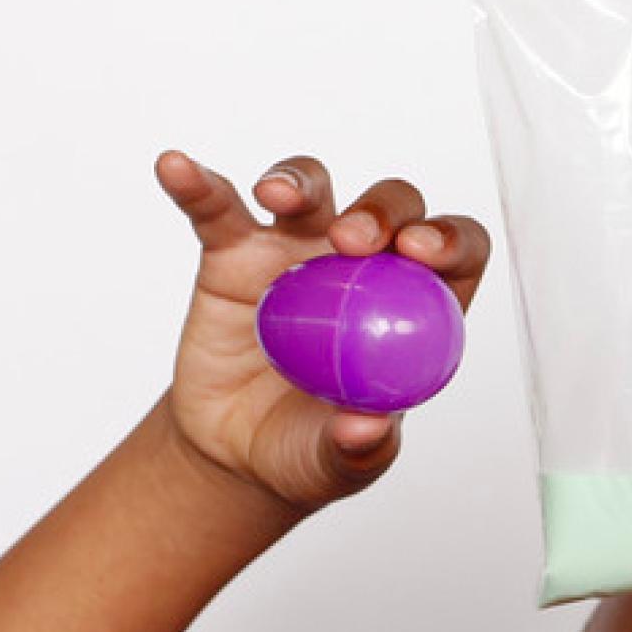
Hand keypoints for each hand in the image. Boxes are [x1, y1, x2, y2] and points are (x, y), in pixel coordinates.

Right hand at [153, 152, 491, 513]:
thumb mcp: (343, 463)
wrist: (235, 454)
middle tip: (351, 241)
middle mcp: (364, 267)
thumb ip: (361, 448)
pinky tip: (177, 169)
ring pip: (312, 191)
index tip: (421, 253)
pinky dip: (197, 185)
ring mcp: (298, 252)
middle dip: (378, 210)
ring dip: (299, 181)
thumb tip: (368, 427)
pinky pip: (217, 209)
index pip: (454, 253)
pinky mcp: (234, 252)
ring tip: (277, 195)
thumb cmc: (309, 450)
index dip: (448, 240)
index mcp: (414, 308)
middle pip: (388, 208)